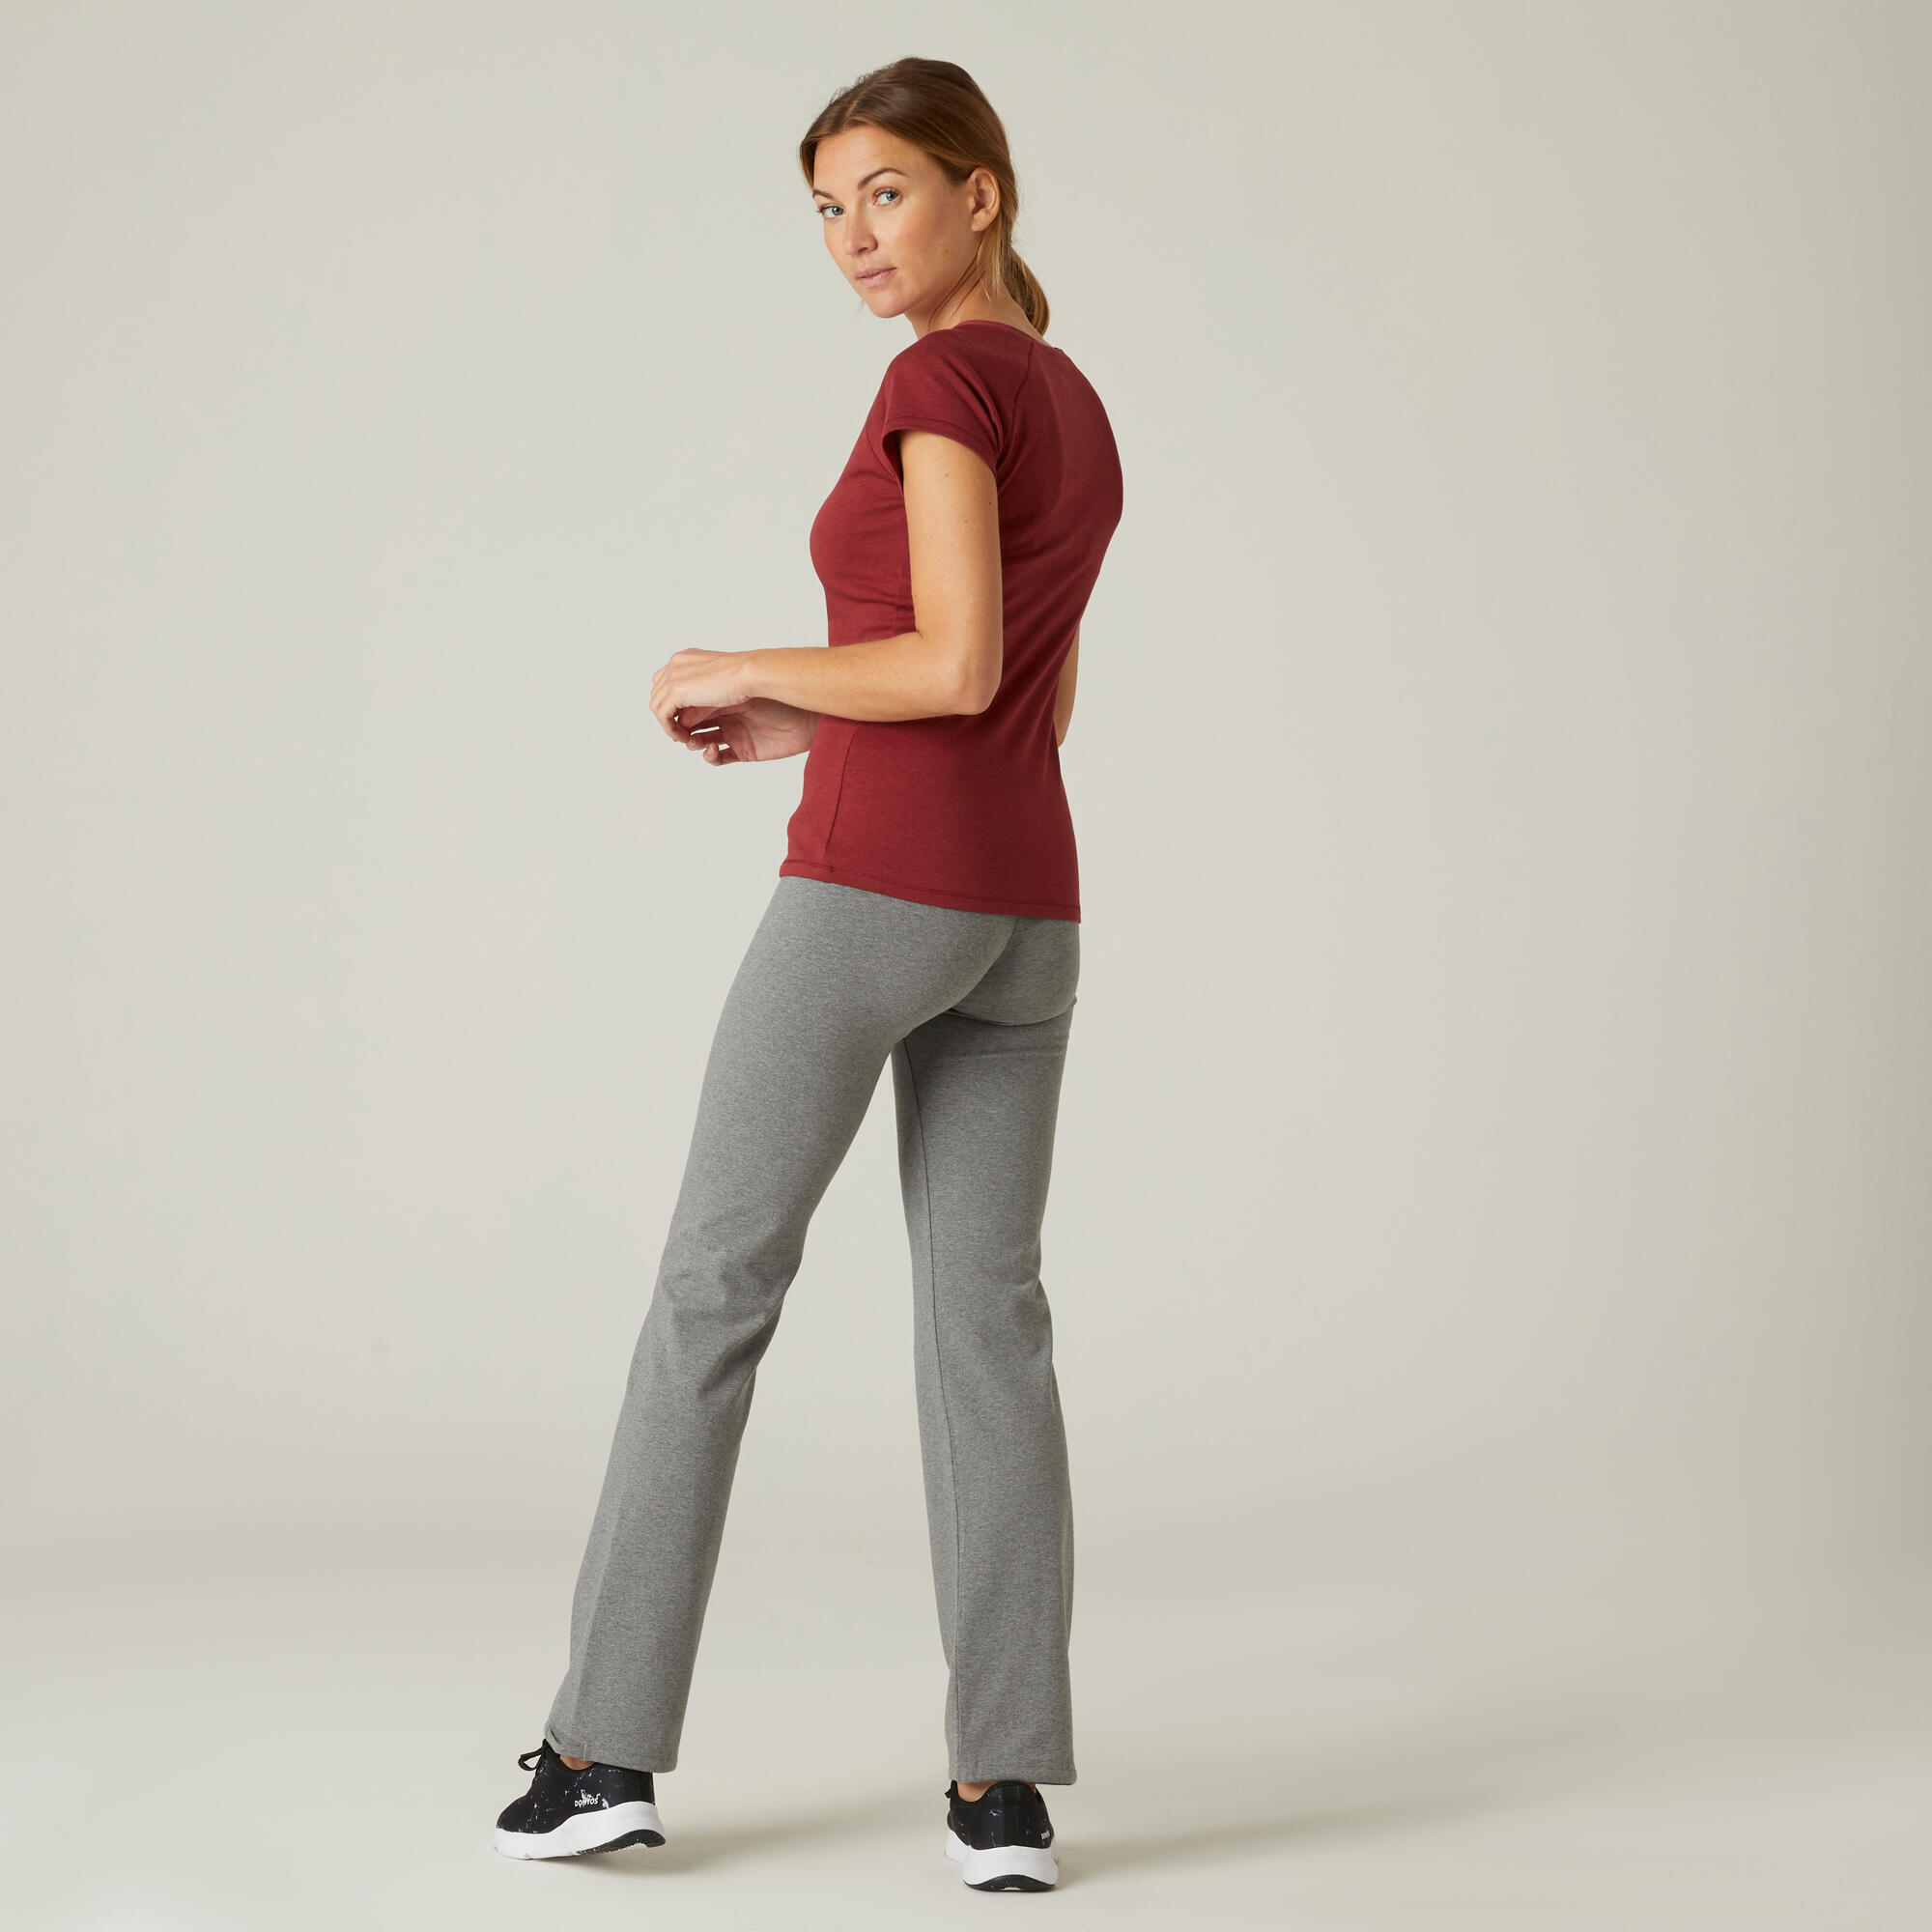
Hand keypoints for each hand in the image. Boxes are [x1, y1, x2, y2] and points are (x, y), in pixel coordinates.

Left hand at [649, 648, 754, 737]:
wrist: (749, 673)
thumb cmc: (742, 678)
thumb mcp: (714, 688)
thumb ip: (696, 701)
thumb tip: (683, 721)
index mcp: (686, 658)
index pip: (666, 681)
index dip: (671, 702)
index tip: (682, 718)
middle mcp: (676, 664)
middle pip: (658, 693)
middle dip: (666, 713)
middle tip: (680, 730)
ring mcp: (674, 675)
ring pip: (657, 704)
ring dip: (667, 723)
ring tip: (682, 736)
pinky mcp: (676, 690)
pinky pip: (663, 715)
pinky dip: (670, 728)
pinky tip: (683, 736)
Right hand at [668, 693, 819, 764]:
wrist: (801, 706)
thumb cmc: (760, 685)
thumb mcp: (711, 682)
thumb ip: (679, 692)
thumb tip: (663, 710)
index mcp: (713, 686)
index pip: (679, 699)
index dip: (669, 712)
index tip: (669, 719)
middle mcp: (721, 705)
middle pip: (687, 720)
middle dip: (677, 728)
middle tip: (680, 733)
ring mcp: (733, 727)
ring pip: (700, 740)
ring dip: (692, 743)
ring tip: (695, 742)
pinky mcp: (745, 748)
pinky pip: (720, 758)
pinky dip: (710, 758)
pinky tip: (712, 751)